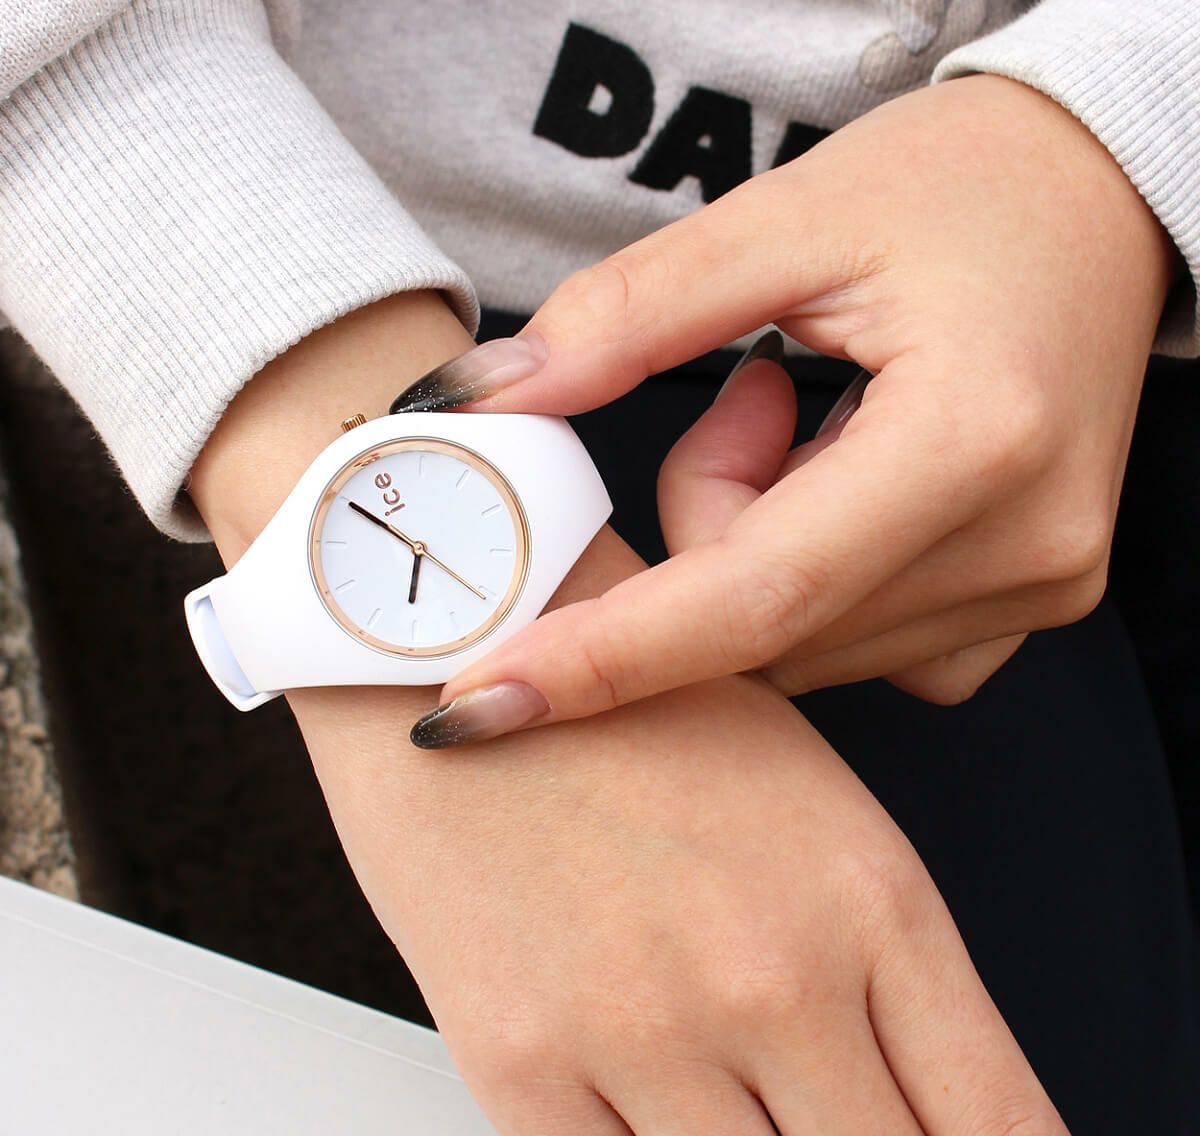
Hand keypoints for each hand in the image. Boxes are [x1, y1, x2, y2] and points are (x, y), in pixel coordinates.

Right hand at [291, 534, 1064, 1135]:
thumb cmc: (632, 702)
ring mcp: (644, 1029)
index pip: (997, 1126)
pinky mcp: (518, 1062)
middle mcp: (771, 976)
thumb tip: (912, 1094)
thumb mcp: (807, 801)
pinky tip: (647, 1111)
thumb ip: (880, 964)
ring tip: (733, 1104)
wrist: (460, 642)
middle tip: (829, 1114)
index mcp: (868, 899)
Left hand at [396, 74, 1176, 729]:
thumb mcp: (786, 219)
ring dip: (754, 542)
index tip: (484, 697)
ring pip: (800, 640)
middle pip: (765, 624)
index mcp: (971, 438)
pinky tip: (846, 474)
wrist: (1100, 196)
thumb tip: (488, 404)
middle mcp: (1021, 544)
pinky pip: (859, 640)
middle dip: (701, 523)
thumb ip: (626, 316)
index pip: (756, 595)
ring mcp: (1037, 585)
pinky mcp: (1029, 596)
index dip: (609, 655)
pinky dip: (807, 574)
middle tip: (744, 398)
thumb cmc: (960, 185)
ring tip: (809, 415)